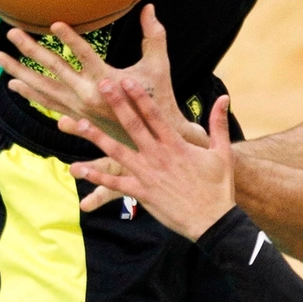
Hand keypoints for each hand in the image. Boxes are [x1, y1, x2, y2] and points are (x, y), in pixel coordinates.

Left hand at [0, 5, 200, 145]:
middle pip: (54, 70)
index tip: (54, 24)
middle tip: (12, 33)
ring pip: (43, 88)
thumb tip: (150, 8)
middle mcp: (87, 96)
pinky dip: (30, 93)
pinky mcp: (77, 114)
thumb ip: (154, 36)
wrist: (151, 138)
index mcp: (107, 82)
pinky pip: (48, 102)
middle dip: (31, 51)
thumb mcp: (159, 67)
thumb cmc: (156, 100)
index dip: (71, 40)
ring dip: (19, 71)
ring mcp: (78, 107)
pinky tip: (14, 83)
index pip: (86, 56)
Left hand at [61, 80, 235, 239]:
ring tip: (79, 123)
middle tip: (103, 85)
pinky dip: (97, 176)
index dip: (139, 96)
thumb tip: (224, 98)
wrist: (213, 221)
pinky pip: (116, 184)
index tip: (126, 80)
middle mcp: (159, 156)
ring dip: (97, 137)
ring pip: (117, 152)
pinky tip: (79, 169)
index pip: (155, 115)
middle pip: (133, 125)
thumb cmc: (219, 188)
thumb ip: (218, 124)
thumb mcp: (222, 152)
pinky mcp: (142, 193)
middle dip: (117, 104)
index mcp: (176, 145)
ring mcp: (148, 175)